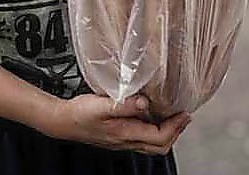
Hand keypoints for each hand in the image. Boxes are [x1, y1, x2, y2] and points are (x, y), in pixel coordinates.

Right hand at [45, 93, 190, 155]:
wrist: (63, 122)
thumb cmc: (80, 113)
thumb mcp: (102, 105)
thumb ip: (124, 104)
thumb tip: (145, 102)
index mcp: (125, 133)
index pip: (159, 137)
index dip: (175, 126)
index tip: (185, 113)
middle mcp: (126, 140)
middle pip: (159, 145)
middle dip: (175, 132)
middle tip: (184, 117)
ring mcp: (122, 140)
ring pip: (152, 144)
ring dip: (166, 131)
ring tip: (172, 116)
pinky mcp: (118, 136)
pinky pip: (142, 138)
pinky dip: (153, 129)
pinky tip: (151, 116)